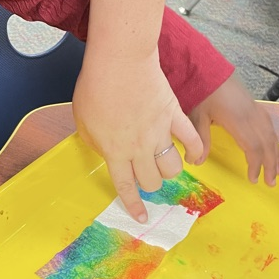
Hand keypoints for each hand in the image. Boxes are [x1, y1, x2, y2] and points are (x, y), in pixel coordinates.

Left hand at [72, 47, 203, 220]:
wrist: (120, 60)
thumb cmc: (95, 87)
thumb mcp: (83, 121)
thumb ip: (94, 142)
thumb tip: (105, 152)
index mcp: (115, 152)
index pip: (126, 187)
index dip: (134, 206)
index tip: (142, 217)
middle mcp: (139, 148)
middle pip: (152, 181)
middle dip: (149, 183)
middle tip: (146, 174)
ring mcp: (159, 133)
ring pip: (173, 167)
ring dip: (169, 170)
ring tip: (164, 163)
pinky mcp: (174, 116)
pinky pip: (192, 140)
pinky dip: (195, 151)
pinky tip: (193, 155)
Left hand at [188, 73, 278, 185]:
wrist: (207, 67)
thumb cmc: (201, 90)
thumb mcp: (196, 116)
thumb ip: (200, 139)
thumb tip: (197, 161)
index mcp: (238, 119)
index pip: (253, 147)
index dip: (256, 165)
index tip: (254, 179)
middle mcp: (251, 115)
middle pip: (267, 143)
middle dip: (271, 164)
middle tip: (271, 183)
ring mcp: (255, 109)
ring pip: (271, 135)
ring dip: (276, 154)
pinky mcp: (255, 105)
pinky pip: (270, 126)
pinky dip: (274, 140)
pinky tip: (274, 148)